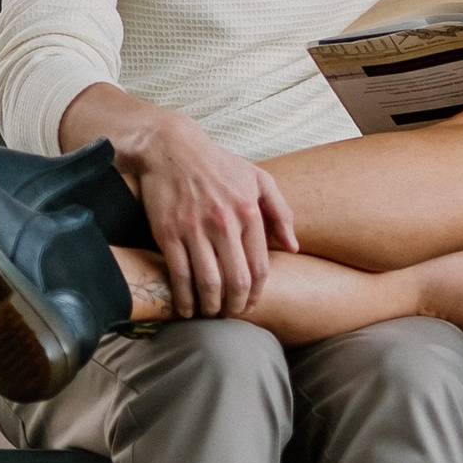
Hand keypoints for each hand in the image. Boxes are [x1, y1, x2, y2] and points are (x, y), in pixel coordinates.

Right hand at [119, 105, 298, 316]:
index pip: (259, 267)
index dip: (256, 293)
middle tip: (231, 314)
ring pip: (208, 283)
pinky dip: (184, 299)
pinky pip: (179, 275)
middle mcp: (224, 222)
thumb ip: (280, 212)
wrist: (172, 147)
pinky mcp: (168, 232)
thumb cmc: (217, 164)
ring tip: (210, 312)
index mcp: (248, 210)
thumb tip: (294, 246)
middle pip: (236, 280)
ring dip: (211, 307)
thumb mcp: (257, 178)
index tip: (250, 305)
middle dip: (236, 306)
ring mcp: (194, 228)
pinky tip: (186, 308)